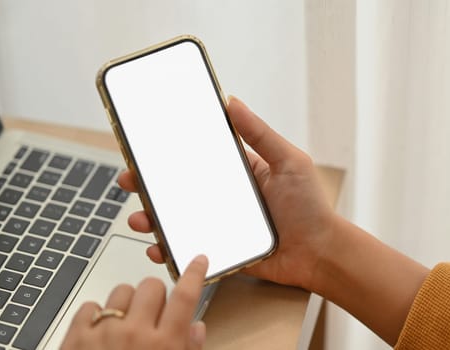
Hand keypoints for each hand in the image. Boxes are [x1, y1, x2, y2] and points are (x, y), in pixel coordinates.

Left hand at [61, 255, 208, 348]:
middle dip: (155, 295)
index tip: (198, 260)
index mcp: (165, 344)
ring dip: (126, 303)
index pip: (186, 296)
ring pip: (122, 290)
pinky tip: (101, 332)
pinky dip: (97, 314)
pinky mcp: (76, 336)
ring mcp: (104, 332)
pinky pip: (91, 306)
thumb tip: (197, 328)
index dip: (195, 273)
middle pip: (152, 285)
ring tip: (124, 324)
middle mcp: (136, 333)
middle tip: (152, 313)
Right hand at [118, 96, 337, 290]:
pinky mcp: (222, 251)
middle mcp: (226, 198)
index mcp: (239, 174)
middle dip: (149, 187)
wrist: (321, 253)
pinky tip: (157, 248)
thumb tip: (232, 101)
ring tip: (139, 219)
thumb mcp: (288, 161)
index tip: (145, 148)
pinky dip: (170, 250)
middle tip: (129, 181)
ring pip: (178, 220)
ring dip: (152, 219)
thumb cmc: (310, 206)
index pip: (198, 160)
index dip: (170, 155)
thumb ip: (260, 134)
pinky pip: (190, 250)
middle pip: (180, 190)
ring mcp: (222, 226)